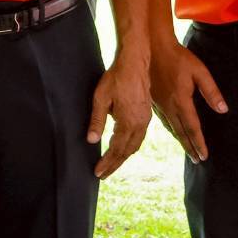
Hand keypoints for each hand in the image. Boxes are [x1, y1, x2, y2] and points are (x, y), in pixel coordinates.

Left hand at [88, 52, 151, 178]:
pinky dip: (130, 147)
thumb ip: (97, 120)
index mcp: (128, 122)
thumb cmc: (116, 78)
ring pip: (135, 146)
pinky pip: (139, 137)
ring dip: (123, 157)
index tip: (98, 172)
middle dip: (114, 164)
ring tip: (112, 165)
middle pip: (127, 152)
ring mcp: (145, 120)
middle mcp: (139, 124)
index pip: (116, 149)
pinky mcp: (146, 115)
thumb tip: (91, 141)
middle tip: (103, 174)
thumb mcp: (100, 98)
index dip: (107, 162)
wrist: (135, 63)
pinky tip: (123, 148)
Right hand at [149, 37, 226, 162]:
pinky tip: (171, 130)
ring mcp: (159, 103)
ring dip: (179, 140)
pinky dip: (169, 129)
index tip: (204, 156)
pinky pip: (162, 119)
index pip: (192, 128)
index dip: (199, 143)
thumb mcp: (200, 71)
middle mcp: (169, 106)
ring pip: (170, 127)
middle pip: (181, 132)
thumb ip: (211, 91)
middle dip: (189, 147)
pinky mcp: (152, 99)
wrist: (153, 47)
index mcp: (181, 101)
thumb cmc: (179, 57)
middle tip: (197, 160)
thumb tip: (223, 110)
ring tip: (186, 150)